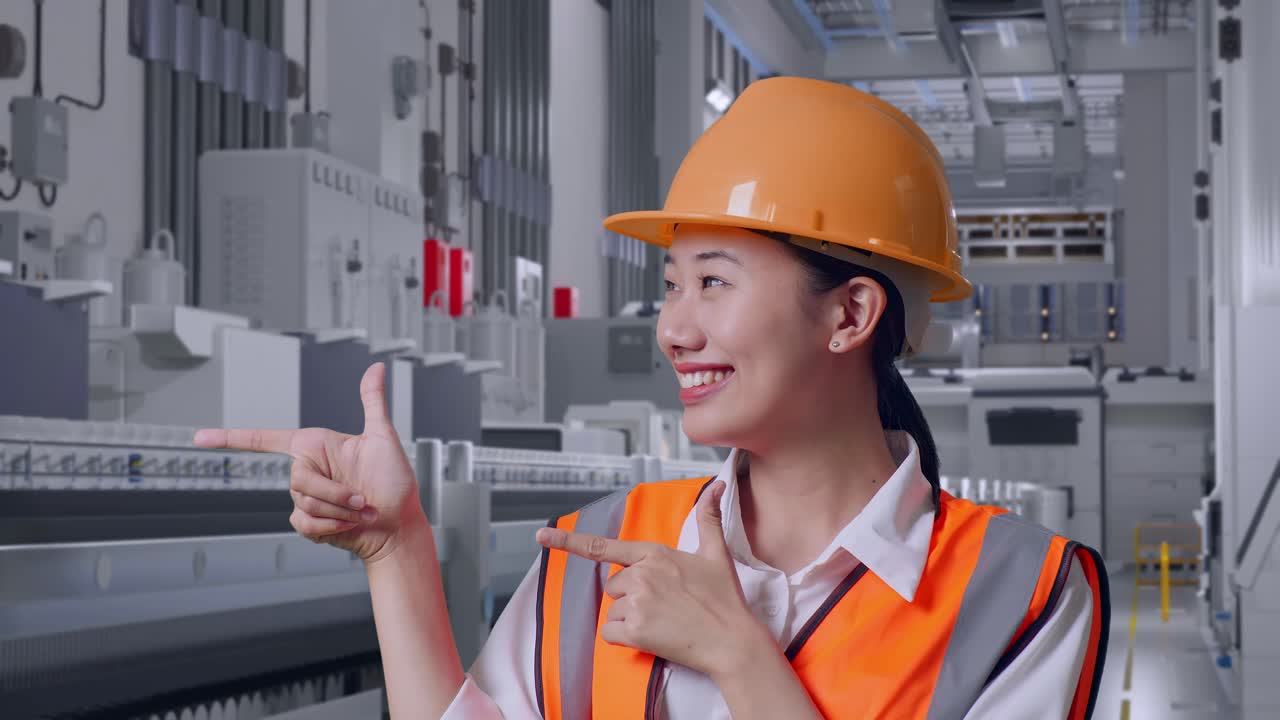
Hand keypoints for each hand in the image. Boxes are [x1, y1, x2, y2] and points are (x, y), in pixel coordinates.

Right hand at [193, 363, 422, 564]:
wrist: (397, 526)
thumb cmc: (395, 482)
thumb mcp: (383, 437)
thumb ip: (373, 401)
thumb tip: (377, 367)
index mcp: (315, 446)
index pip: (265, 439)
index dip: (230, 438)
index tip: (199, 438)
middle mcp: (307, 470)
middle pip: (298, 479)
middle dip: (336, 493)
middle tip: (364, 498)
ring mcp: (305, 498)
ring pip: (303, 502)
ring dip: (338, 511)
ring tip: (361, 510)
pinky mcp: (307, 523)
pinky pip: (304, 523)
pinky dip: (331, 527)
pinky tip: (349, 525)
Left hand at [535, 480, 769, 677]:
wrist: (732, 641)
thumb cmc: (724, 599)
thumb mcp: (716, 554)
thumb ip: (708, 518)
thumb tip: (717, 485)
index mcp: (655, 554)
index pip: (604, 546)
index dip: (568, 541)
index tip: (541, 536)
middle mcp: (642, 574)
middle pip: (613, 585)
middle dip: (632, 595)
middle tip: (665, 604)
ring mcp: (637, 602)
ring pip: (614, 609)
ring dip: (631, 618)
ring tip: (664, 620)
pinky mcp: (635, 630)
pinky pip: (610, 633)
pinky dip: (625, 638)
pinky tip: (653, 636)